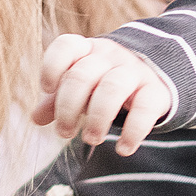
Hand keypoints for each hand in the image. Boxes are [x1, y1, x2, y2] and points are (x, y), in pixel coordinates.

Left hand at [33, 34, 176, 154]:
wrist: (159, 74)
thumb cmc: (108, 81)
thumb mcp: (84, 86)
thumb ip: (58, 99)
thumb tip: (36, 118)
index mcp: (88, 51)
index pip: (67, 46)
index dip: (52, 66)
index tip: (48, 88)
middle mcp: (111, 57)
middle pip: (82, 75)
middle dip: (68, 108)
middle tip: (65, 133)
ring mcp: (135, 72)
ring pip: (112, 88)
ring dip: (97, 118)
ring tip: (91, 139)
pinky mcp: (156, 91)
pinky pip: (145, 109)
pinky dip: (132, 132)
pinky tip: (124, 149)